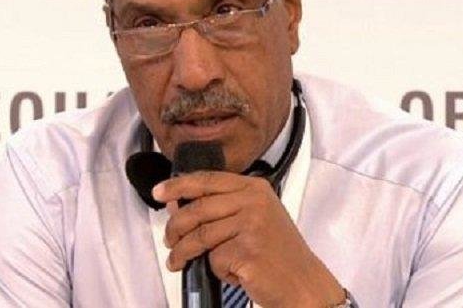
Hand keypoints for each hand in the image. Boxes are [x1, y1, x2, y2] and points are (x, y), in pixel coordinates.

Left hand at [152, 171, 345, 307]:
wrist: (303, 283)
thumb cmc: (278, 254)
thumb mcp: (252, 220)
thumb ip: (219, 209)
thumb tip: (177, 204)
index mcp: (255, 188)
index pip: (208, 180)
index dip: (179, 185)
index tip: (160, 192)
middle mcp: (254, 201)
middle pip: (198, 209)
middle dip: (175, 228)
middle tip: (169, 241)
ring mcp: (252, 225)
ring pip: (200, 236)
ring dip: (184, 253)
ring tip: (180, 262)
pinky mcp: (248, 251)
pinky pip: (215, 259)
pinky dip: (218, 270)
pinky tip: (233, 273)